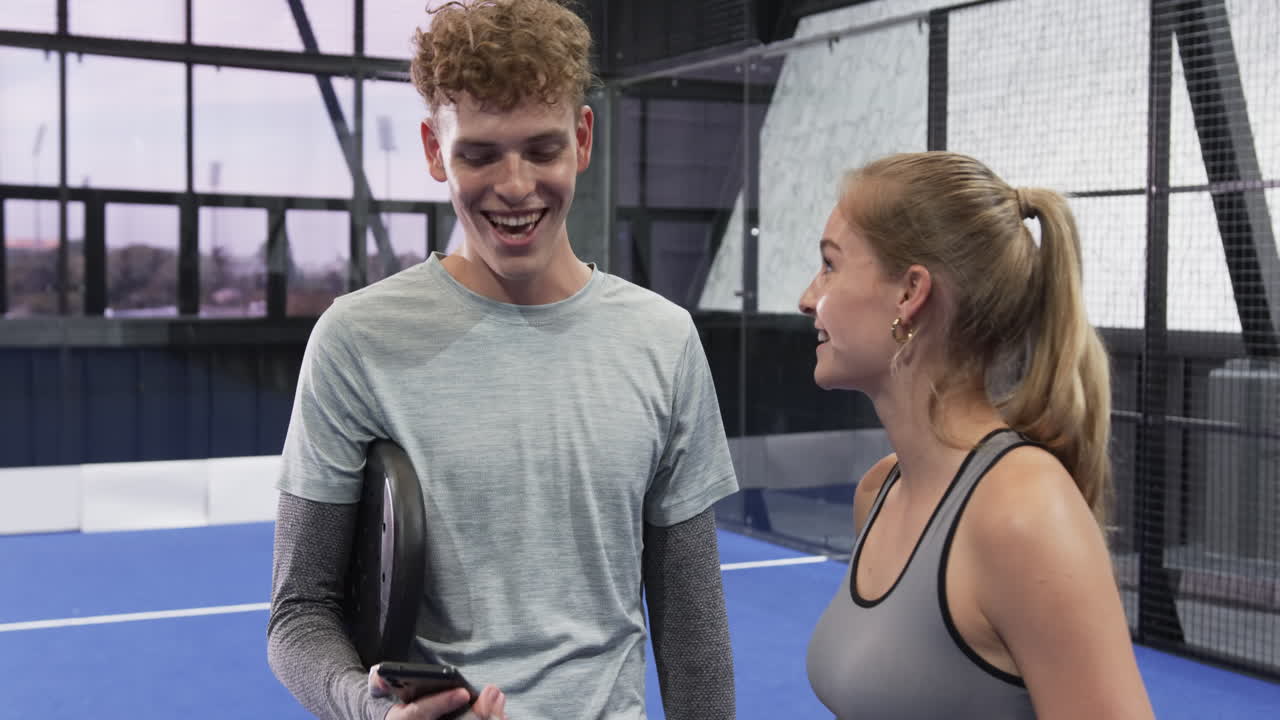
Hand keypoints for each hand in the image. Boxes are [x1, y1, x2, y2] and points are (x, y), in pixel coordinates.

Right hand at [369, 665, 507, 719]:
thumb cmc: (397, 706)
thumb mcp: (381, 692)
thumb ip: (381, 681)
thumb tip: (380, 672)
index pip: (420, 714)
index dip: (441, 704)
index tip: (462, 692)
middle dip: (476, 715)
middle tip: (494, 697)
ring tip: (499, 702)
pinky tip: (501, 715)